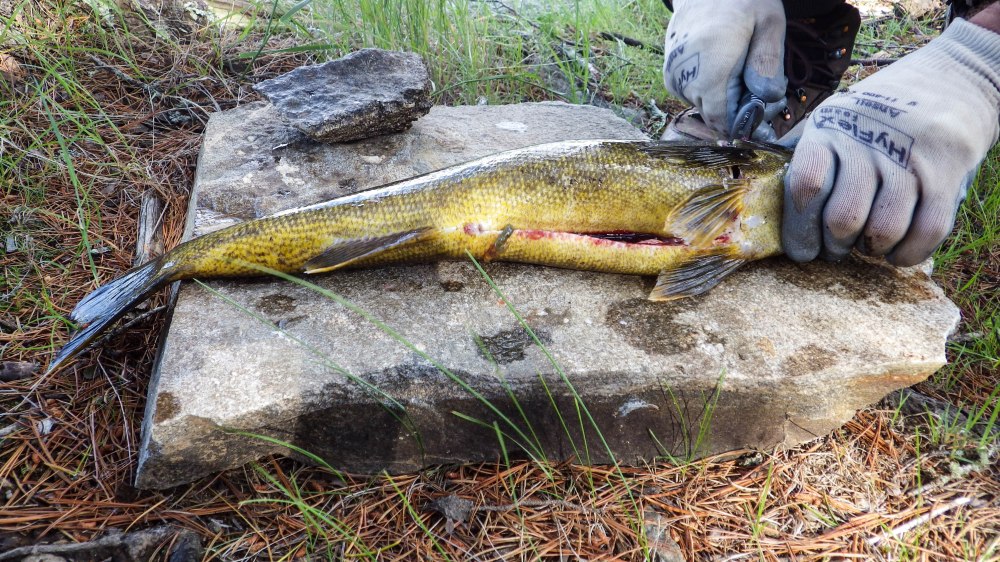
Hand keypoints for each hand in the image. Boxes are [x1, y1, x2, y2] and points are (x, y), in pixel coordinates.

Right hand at [663, 0, 786, 136]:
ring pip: (707, 108)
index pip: (723, 120)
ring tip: (746, 73)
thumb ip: (768, 61)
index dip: (747, 122)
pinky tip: (728, 70)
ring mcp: (674, 79)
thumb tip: (768, 98)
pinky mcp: (671, 77)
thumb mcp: (768, 22)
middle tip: (765, 87)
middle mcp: (684, 77)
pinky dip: (716, 92)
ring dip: (729, 101)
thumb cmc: (741, 1)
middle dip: (742, 111)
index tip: (768, 107)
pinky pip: (698, 97)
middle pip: (716, 117)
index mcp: (710, 67)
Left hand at [782, 19, 999, 266]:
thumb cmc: (874, 115)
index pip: (805, 186)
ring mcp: (909, 158)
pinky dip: (907, 252)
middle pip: (842, 218)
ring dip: (871, 249)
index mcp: (829, 130)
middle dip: (835, 246)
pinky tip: (896, 250)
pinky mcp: (946, 173)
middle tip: (836, 247)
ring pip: (883, 231)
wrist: (951, 80)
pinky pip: (926, 231)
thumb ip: (806, 158)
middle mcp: (867, 142)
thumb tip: (770, 208)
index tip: (802, 250)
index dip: (799, 228)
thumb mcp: (832, 120)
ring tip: (867, 243)